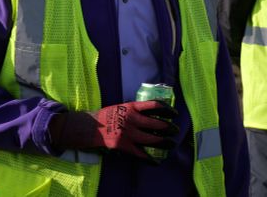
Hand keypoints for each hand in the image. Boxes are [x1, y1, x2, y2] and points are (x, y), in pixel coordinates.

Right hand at [53, 100, 178, 160]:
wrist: (90, 127)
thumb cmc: (108, 115)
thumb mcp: (123, 107)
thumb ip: (137, 110)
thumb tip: (154, 114)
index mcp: (132, 107)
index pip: (154, 105)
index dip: (167, 109)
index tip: (174, 113)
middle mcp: (132, 119)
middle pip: (156, 124)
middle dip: (169, 128)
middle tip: (175, 130)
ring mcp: (128, 133)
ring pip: (151, 139)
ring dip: (164, 142)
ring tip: (171, 143)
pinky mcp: (123, 146)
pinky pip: (140, 154)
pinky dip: (150, 159)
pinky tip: (156, 161)